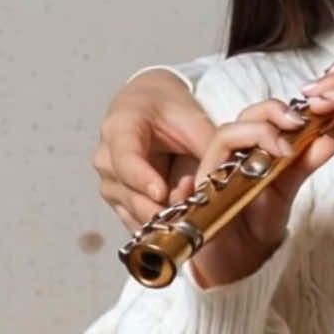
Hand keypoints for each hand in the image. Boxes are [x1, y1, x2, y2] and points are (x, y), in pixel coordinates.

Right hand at [93, 69, 217, 232]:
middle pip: (126, 192)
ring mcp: (110, 181)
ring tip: (189, 209)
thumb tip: (227, 177)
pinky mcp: (119, 200)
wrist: (149, 107)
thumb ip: (208, 146)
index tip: (161, 193)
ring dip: (161, 216)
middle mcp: (107, 157)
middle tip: (190, 207)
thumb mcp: (192, 118)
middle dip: (159, 205)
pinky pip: (135, 222)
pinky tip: (178, 222)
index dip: (142, 179)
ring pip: (131, 211)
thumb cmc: (167, 108)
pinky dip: (157, 226)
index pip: (125, 158)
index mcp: (120, 127)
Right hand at [188, 100, 333, 288]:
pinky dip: (187, 187)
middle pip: (238, 123)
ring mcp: (209, 180)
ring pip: (218, 145)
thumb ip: (305, 162)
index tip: (308, 115)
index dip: (278, 110)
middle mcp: (225, 158)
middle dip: (267, 118)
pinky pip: (183, 193)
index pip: (256, 116)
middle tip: (296, 125)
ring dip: (247, 138)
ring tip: (282, 151)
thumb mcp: (288, 188)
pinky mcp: (193, 206)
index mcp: (247, 149)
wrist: (243, 258)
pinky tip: (203, 183)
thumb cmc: (259, 220)